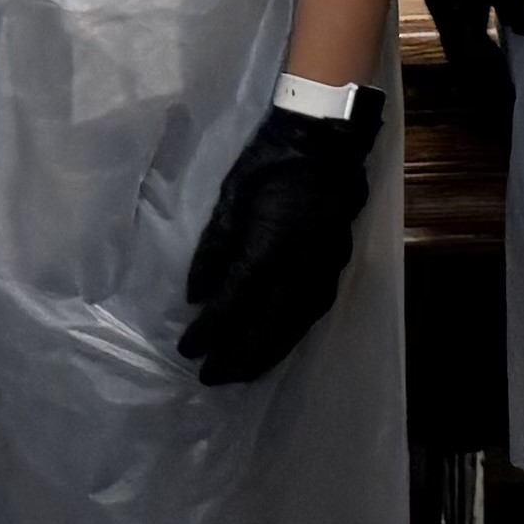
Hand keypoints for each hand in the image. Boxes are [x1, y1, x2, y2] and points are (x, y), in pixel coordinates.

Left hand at [175, 97, 378, 382]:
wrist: (325, 145)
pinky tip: (275, 348)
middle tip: (210, 378)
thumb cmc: (267, 166)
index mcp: (267, 247)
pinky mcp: (335, 269)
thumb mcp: (229, 201)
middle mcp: (298, 268)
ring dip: (264, 355)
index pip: (233, 303)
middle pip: (265, 326)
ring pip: (292, 327)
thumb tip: (197, 297)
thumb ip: (213, 251)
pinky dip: (289, 338)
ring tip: (239, 375)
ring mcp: (322, 271)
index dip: (210, 331)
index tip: (188, 350)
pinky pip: (311, 316)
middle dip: (236, 356)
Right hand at [419, 0, 523, 128]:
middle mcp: (446, 5)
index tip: (510, 110)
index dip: (490, 83)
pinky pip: (471, 29)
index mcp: (452, 0)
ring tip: (504, 94)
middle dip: (484, 86)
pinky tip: (501, 54)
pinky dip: (484, 48)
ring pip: (466, 45)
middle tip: (508, 115)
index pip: (471, 55)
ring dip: (483, 69)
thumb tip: (521, 30)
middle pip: (465, 57)